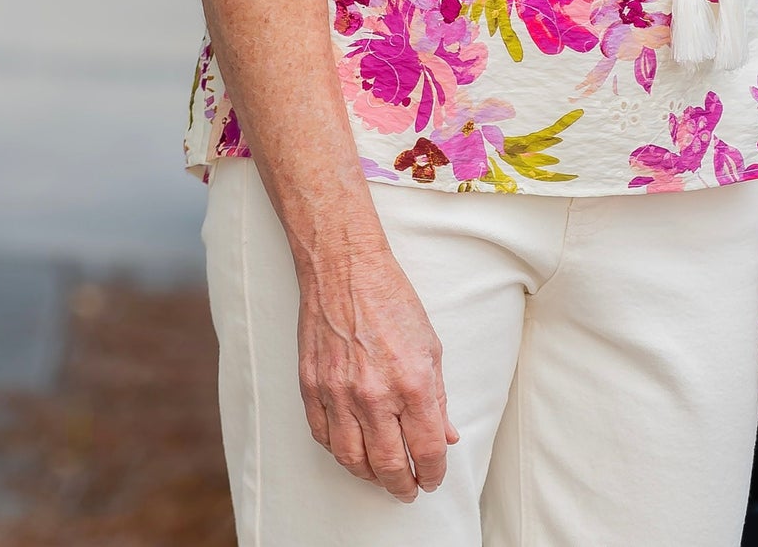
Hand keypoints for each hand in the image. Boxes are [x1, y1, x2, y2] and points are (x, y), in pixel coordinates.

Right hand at [296, 245, 458, 499]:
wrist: (345, 268)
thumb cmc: (389, 299)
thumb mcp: (430, 345)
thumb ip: (439, 397)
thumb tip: (445, 434)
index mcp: (412, 383)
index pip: (427, 449)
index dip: (433, 472)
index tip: (432, 477)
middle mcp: (374, 394)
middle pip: (389, 464)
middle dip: (402, 485)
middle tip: (408, 489)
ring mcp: (339, 393)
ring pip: (353, 459)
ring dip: (370, 475)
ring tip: (381, 475)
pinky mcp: (312, 387)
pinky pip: (323, 436)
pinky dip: (339, 452)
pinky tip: (351, 450)